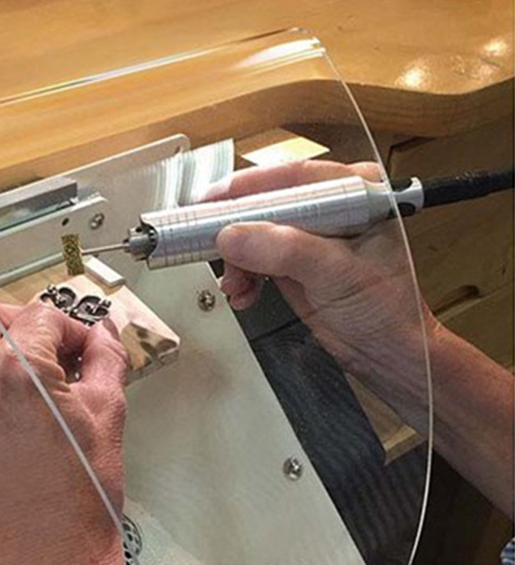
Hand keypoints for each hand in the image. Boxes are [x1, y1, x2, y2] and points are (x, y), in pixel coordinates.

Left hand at [0, 299, 131, 564]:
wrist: (48, 564)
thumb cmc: (81, 499)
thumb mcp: (108, 417)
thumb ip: (106, 361)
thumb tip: (102, 336)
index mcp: (19, 372)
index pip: (40, 315)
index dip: (67, 328)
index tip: (76, 348)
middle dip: (13, 323)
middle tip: (35, 350)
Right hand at [211, 160, 437, 421]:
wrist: (387, 354)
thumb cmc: (384, 309)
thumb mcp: (336, 273)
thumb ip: (284, 251)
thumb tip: (231, 236)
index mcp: (353, 191)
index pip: (293, 178)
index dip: (248, 188)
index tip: (210, 202)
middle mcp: (330, 207)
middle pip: (266, 204)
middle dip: (237, 233)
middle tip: (209, 246)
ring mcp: (310, 236)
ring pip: (255, 234)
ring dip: (237, 262)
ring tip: (235, 287)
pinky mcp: (294, 263)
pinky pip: (255, 260)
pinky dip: (243, 277)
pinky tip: (243, 295)